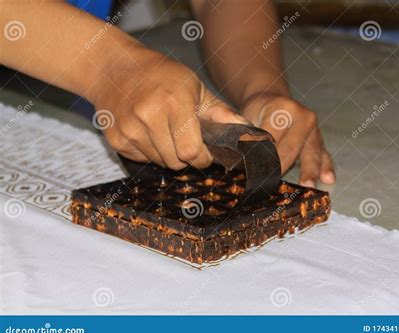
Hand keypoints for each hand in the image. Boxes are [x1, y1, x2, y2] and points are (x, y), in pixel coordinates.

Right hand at [91, 48, 246, 169]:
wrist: (114, 68)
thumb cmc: (162, 76)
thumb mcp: (195, 87)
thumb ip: (221, 113)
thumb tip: (249, 132)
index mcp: (174, 102)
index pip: (191, 152)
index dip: (202, 158)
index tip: (205, 153)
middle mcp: (149, 116)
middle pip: (176, 162)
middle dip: (187, 157)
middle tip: (186, 140)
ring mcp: (129, 129)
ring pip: (159, 163)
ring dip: (168, 154)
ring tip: (165, 131)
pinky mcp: (116, 139)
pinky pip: (142, 159)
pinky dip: (150, 152)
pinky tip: (148, 131)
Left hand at [241, 94, 334, 186]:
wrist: (272, 99)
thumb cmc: (257, 112)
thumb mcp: (247, 118)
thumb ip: (248, 138)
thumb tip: (243, 162)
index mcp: (282, 109)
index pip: (271, 138)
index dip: (263, 156)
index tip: (255, 173)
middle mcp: (303, 117)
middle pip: (292, 148)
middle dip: (282, 167)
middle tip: (272, 184)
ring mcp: (314, 129)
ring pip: (311, 153)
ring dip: (309, 171)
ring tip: (308, 186)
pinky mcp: (320, 140)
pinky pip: (324, 154)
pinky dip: (325, 167)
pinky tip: (328, 179)